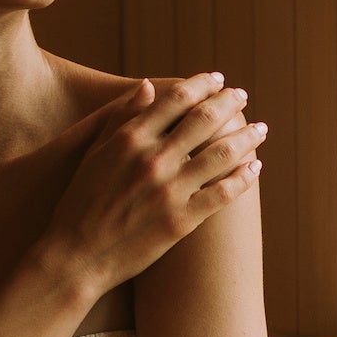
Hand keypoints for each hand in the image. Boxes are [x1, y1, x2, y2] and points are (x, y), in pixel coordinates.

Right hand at [40, 72, 264, 293]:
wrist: (76, 257)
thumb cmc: (81, 203)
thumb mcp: (94, 153)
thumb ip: (122, 117)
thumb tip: (149, 85)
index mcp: (129, 139)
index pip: (176, 98)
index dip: (202, 84)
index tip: (218, 79)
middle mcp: (152, 159)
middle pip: (204, 119)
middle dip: (230, 103)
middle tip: (243, 96)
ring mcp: (169, 190)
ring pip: (221, 154)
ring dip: (247, 137)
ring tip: (261, 129)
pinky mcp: (181, 221)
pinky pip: (223, 193)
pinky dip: (244, 177)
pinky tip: (255, 168)